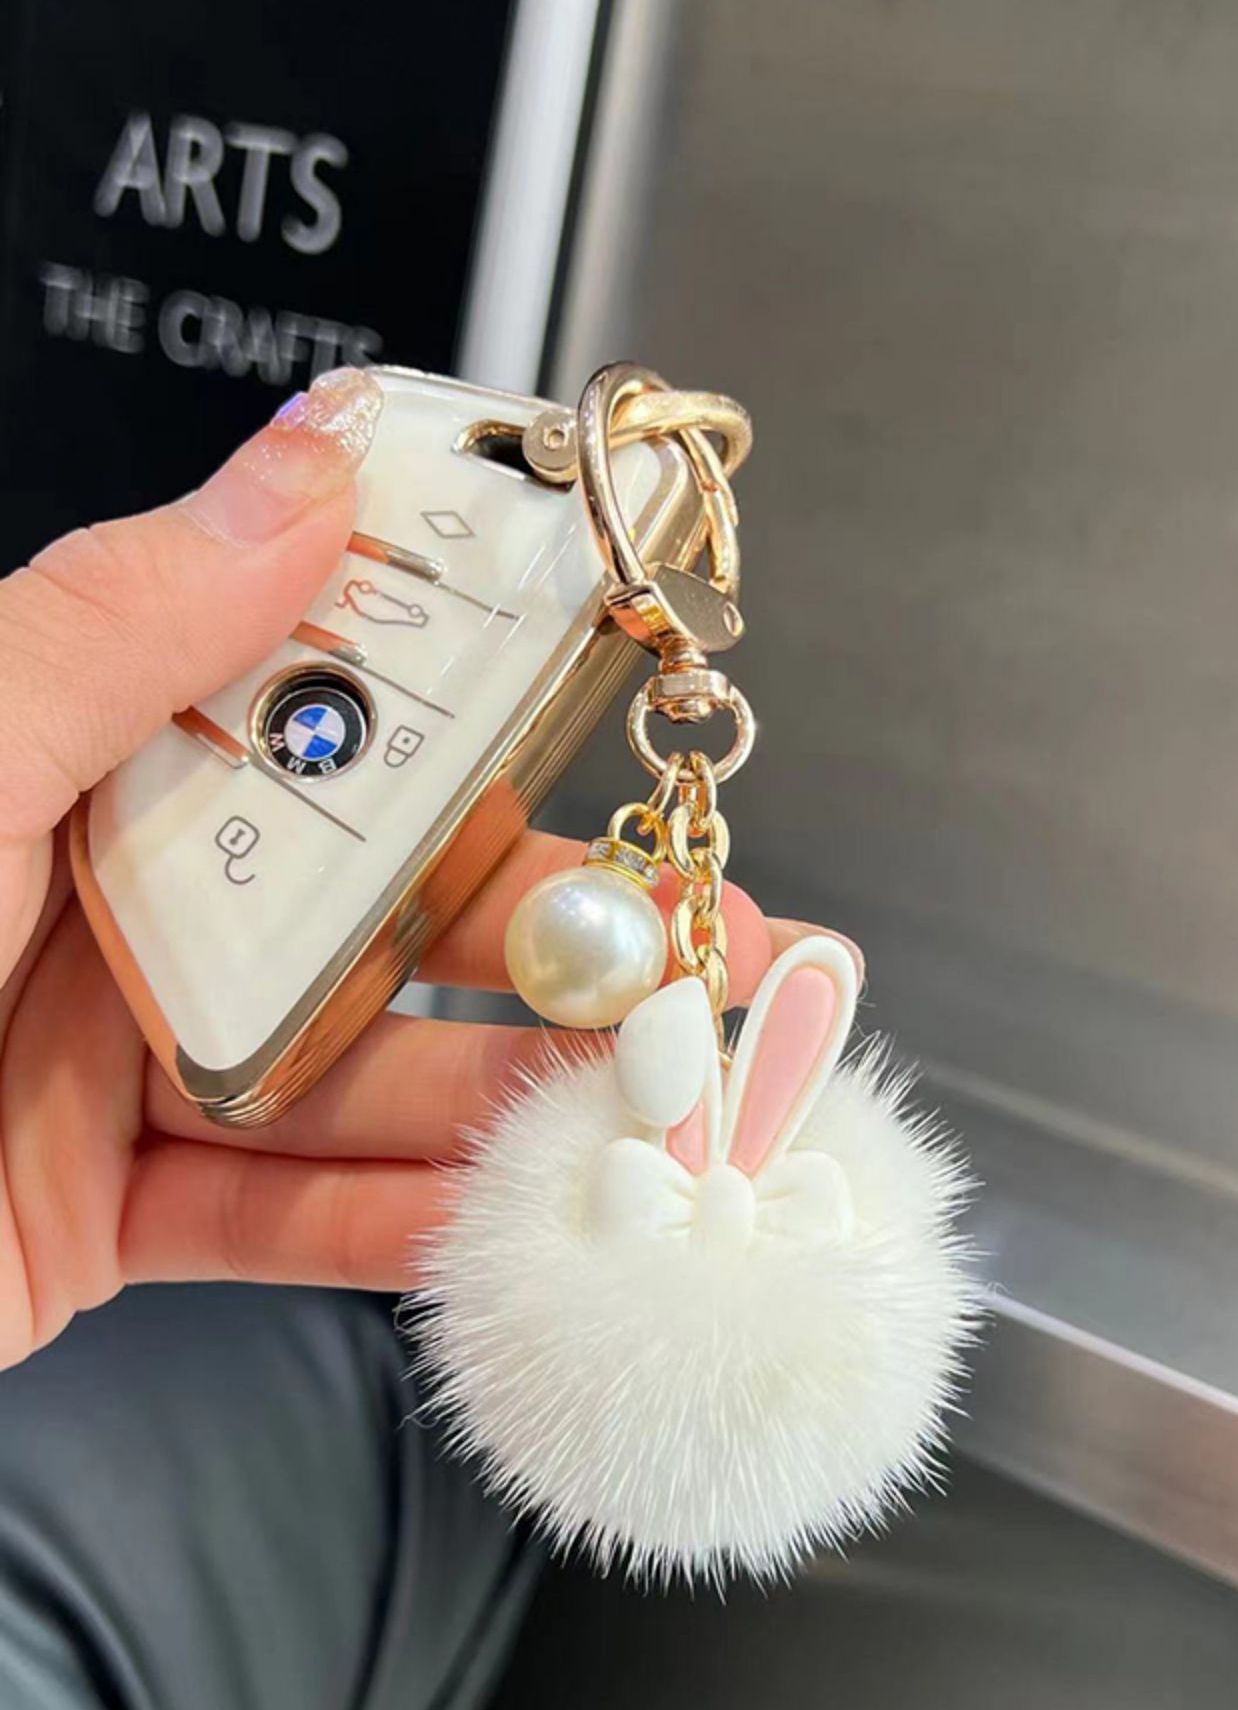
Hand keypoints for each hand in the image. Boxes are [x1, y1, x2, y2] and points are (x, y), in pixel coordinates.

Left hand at [0, 371, 825, 1368]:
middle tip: (696, 955)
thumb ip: (114, 630)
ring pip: (364, 1069)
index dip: (484, 701)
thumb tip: (292, 481)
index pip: (322, 699)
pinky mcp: (108, 1215)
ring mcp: (114, 1061)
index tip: (624, 717)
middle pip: (386, 902)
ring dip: (512, 1098)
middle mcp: (105, 895)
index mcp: (69, 752)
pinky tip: (503, 1219)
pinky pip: (286, 1216)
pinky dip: (400, 1228)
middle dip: (560, 933)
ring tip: (644, 1109)